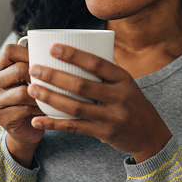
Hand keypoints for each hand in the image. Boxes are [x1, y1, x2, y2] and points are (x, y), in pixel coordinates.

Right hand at [0, 43, 44, 166]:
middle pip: (19, 69)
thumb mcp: (34, 76)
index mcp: (0, 67)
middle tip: (56, 80)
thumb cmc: (35, 96)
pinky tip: (49, 109)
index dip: (29, 52)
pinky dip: (41, 109)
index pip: (10, 50)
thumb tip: (61, 50)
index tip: (46, 59)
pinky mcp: (2, 117)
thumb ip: (39, 63)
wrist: (27, 126)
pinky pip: (26, 109)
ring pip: (23, 92)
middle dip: (41, 75)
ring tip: (55, 96)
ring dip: (43, 95)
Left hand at [28, 44, 171, 162]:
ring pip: (75, 108)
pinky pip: (75, 128)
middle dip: (54, 76)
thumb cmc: (132, 102)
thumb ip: (106, 70)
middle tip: (34, 69)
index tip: (53, 47)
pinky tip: (37, 120)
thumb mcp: (126, 83)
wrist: (150, 134)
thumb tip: (82, 48)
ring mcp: (112, 117)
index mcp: (123, 79)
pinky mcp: (104, 133)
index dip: (74, 55)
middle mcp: (119, 97)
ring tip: (32, 89)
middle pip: (82, 86)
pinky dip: (54, 124)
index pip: (97, 63)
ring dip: (50, 98)